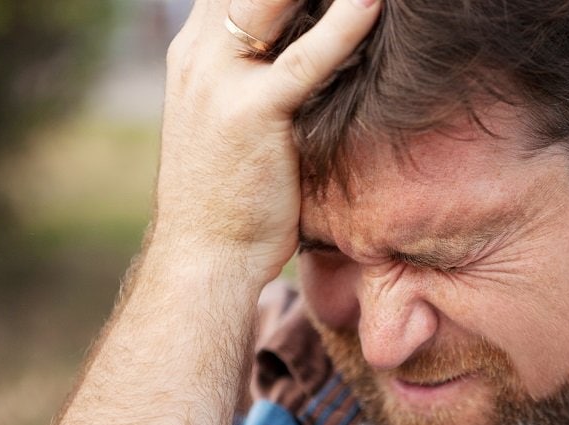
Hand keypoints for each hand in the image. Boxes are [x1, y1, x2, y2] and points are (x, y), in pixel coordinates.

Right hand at [154, 0, 381, 277]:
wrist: (205, 255)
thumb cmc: (230, 195)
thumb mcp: (235, 119)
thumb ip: (261, 78)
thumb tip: (313, 58)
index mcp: (196, 51)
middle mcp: (200, 53)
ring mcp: (220, 80)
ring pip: (270, 1)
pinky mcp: (251, 112)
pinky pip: (305, 60)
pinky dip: (343, 26)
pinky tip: (372, 3)